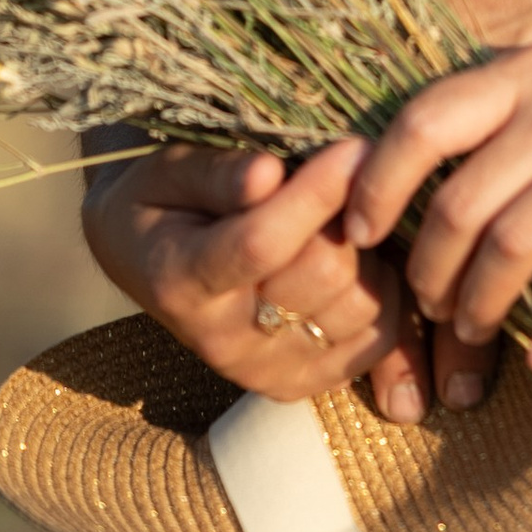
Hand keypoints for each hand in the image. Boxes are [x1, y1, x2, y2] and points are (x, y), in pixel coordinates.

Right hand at [82, 137, 499, 416]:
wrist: (144, 261)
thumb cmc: (164, 199)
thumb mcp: (170, 169)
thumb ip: (217, 173)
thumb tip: (268, 173)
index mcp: (180, 281)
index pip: (262, 243)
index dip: (316, 193)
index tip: (355, 146)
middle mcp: (222, 340)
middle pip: (323, 275)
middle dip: (350, 214)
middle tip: (357, 173)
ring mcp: (263, 371)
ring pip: (359, 308)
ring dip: (371, 254)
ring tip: (352, 217)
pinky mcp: (298, 384)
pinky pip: (376, 342)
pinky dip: (387, 296)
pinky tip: (365, 260)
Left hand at [346, 24, 531, 377]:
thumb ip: (516, 103)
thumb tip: (431, 162)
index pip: (423, 120)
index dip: (378, 184)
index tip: (359, 234)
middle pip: (462, 199)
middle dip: (429, 269)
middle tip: (427, 308)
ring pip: (518, 239)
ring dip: (483, 303)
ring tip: (474, 335)